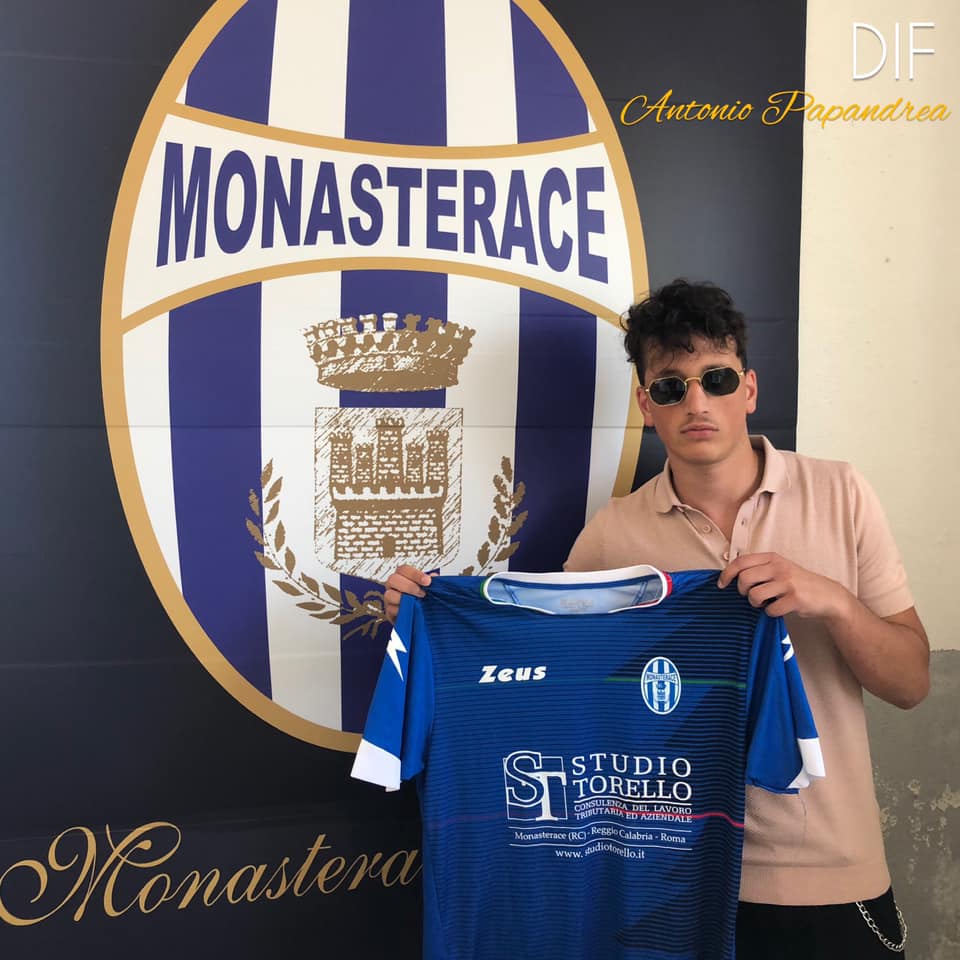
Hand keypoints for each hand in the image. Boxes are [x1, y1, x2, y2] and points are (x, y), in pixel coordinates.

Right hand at [383, 565, 432, 622]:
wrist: (416, 616)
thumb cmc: (421, 598)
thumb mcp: (427, 589)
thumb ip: (430, 583)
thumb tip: (434, 577)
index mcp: (402, 575)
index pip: (404, 569)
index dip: (415, 574)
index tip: (427, 581)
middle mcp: (393, 585)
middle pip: (393, 579)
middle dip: (409, 586)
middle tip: (422, 594)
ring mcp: (389, 598)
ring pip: (389, 594)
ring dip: (403, 598)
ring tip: (416, 603)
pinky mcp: (388, 611)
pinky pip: (390, 609)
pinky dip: (401, 610)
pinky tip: (411, 611)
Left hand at [717, 552, 849, 621]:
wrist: (828, 595)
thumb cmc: (798, 583)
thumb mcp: (779, 568)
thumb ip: (759, 568)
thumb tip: (730, 576)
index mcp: (772, 558)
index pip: (740, 561)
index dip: (726, 573)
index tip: (721, 584)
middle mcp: (779, 567)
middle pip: (744, 579)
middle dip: (742, 591)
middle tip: (750, 596)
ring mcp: (787, 583)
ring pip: (754, 595)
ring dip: (755, 603)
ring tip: (765, 602)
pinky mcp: (795, 599)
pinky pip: (770, 610)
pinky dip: (770, 612)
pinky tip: (779, 608)